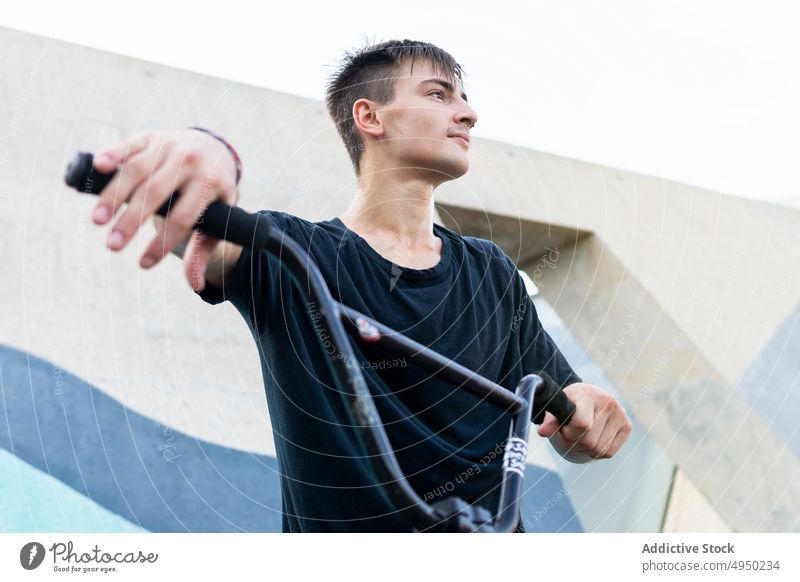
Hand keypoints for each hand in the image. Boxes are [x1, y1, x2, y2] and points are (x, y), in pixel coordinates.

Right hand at [90, 129, 238, 289]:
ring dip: (114, 195)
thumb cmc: (212, 193)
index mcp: (210, 184)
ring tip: (97, 220)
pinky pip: (129, 145)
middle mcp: (189, 162)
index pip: (183, 217)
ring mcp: (168, 147)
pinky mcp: (149, 138)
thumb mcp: (219, 218)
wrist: (212, 149)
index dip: (163, 243)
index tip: (143, 264)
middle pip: (157, 193)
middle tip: (112, 245)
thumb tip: (197, 286)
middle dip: (132, 221)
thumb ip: (204, 250)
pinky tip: (98, 167)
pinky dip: (112, 153)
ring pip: (137, 170)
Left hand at [537, 383, 631, 462]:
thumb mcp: (558, 408)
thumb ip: (551, 421)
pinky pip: (609, 453)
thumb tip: (543, 432)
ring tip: (580, 436)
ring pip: (599, 450)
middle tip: (569, 434)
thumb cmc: (570, 404)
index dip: (569, 433)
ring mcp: (621, 414)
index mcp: (589, 395)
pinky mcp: (627, 426)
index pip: (582, 424)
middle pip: (590, 441)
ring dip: (585, 450)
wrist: (588, 397)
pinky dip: (596, 452)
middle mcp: (608, 403)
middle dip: (575, 442)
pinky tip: (592, 440)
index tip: (563, 428)